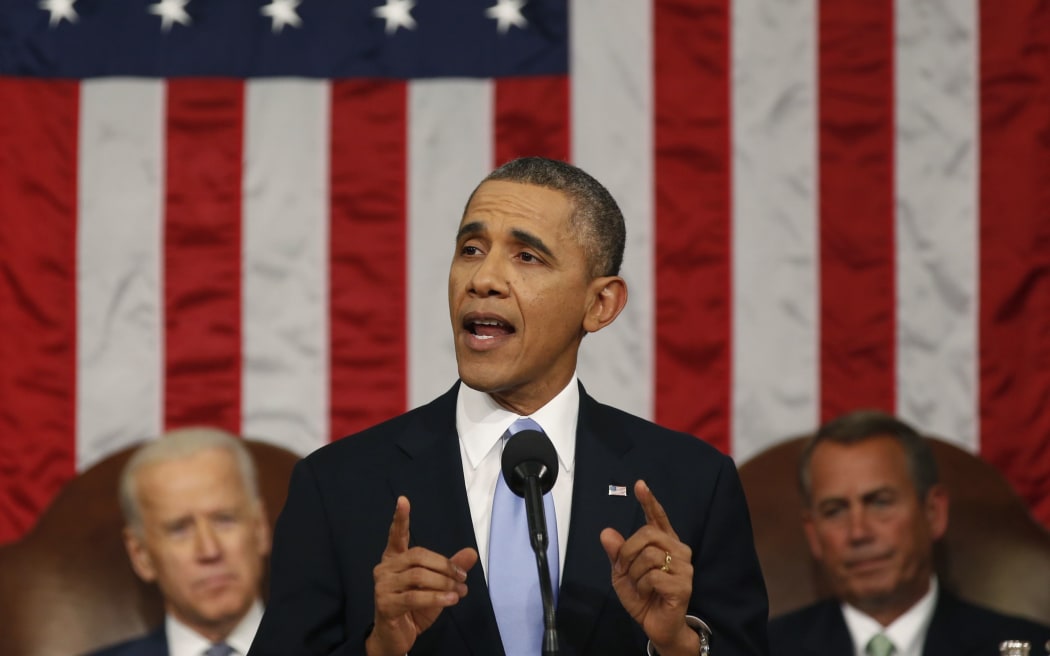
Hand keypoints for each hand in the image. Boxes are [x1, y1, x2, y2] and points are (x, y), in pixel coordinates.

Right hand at [366, 496, 478, 655]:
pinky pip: (415, 596)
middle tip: (463, 577)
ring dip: (444, 583)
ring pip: (418, 576)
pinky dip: (437, 597)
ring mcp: (382, 586)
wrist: (395, 639)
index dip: (400, 519)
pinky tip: (452, 600)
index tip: (403, 500)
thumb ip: (451, 568)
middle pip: (418, 556)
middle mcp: (384, 569)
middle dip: (445, 565)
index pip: (396, 536)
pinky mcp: (385, 604)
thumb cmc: (414, 609)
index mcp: (394, 560)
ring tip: (460, 591)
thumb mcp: (437, 587)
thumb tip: (472, 552)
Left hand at [600, 480, 698, 655]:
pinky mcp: (683, 584)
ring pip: (648, 555)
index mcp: (665, 543)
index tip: (640, 484)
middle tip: (624, 569)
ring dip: (634, 573)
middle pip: (647, 533)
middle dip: (627, 551)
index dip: (649, 501)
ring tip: (639, 585)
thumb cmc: (643, 596)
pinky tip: (648, 594)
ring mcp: (684, 567)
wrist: (656, 625)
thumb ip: (617, 553)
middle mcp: (678, 550)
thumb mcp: (622, 573)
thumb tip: (606, 532)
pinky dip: (642, 586)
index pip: (657, 518)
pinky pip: (653, 576)